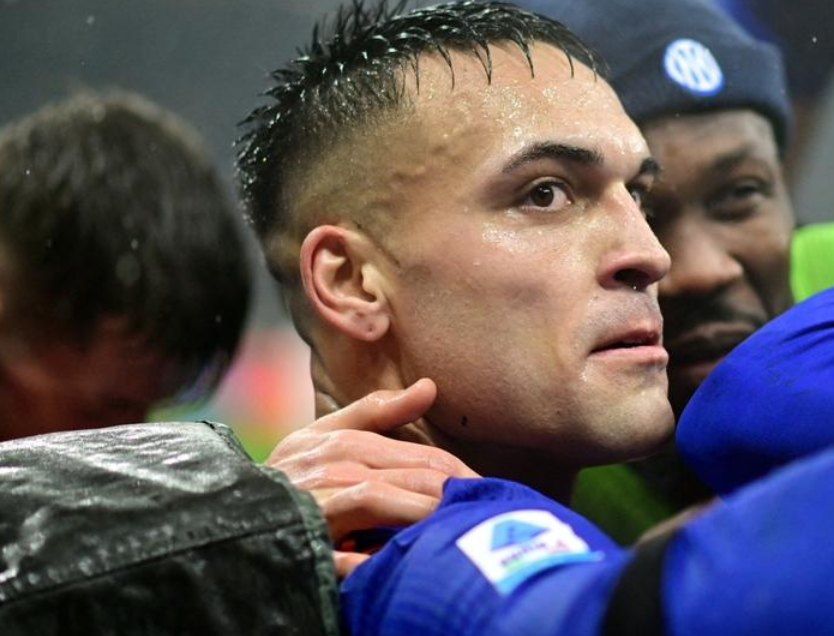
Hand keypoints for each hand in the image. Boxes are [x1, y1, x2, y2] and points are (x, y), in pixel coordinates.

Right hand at [267, 379, 477, 575]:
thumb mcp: (326, 436)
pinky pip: (347, 550)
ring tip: (461, 531)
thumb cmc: (288, 477)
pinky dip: (375, 557)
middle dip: (457, 496)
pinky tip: (403, 563)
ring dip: (427, 516)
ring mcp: (316, 503)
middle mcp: (333, 467)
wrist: (224, 515)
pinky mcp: (303, 541)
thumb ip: (378, 412)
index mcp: (345, 443)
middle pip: (414, 477)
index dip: (462, 476)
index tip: (490, 495)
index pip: (424, 459)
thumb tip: (429, 387)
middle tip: (491, 515)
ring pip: (385, 500)